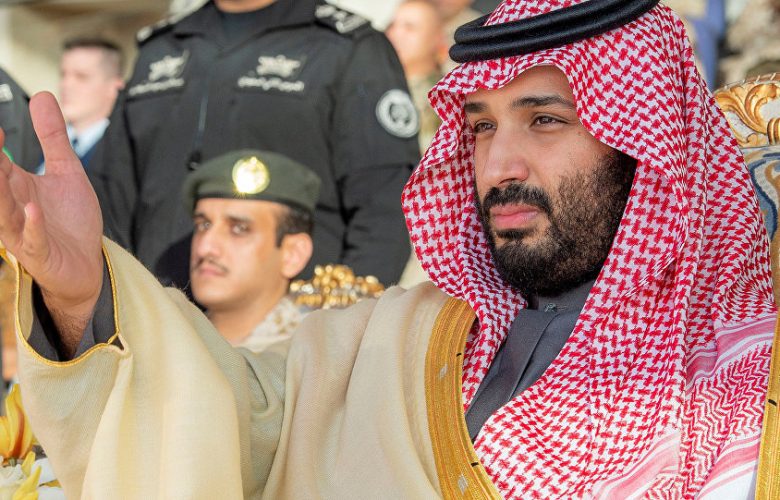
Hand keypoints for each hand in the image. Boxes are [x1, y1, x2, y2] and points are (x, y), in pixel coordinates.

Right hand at [0, 92, 102, 353]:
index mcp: (14, 185)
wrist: (85, 264)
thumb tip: (41, 95)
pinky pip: (32, 238)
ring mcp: (22, 231)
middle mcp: (11, 207)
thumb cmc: (71, 221)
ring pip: (3, 210)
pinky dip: (31, 223)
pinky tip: (32, 207)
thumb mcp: (67, 172)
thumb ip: (53, 137)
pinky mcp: (39, 252)